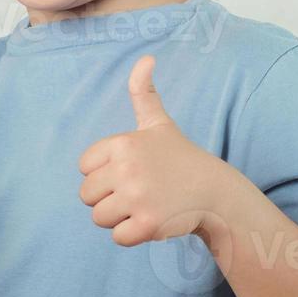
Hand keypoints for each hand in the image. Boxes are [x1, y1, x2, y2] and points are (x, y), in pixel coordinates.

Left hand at [77, 54, 236, 246]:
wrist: (213, 192)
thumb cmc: (180, 157)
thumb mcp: (159, 123)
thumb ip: (144, 92)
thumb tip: (146, 58)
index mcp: (123, 144)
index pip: (84, 168)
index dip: (105, 173)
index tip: (132, 170)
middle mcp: (127, 169)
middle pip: (87, 196)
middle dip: (110, 198)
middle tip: (140, 191)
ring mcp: (138, 198)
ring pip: (100, 218)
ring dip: (120, 217)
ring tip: (146, 204)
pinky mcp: (147, 225)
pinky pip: (117, 238)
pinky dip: (133, 235)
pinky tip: (153, 220)